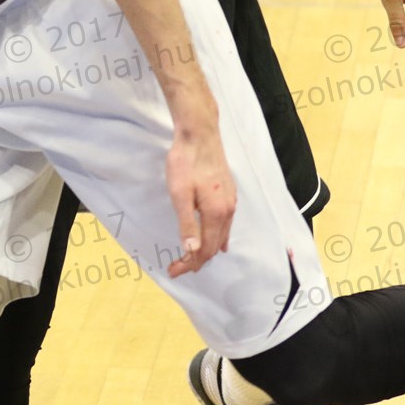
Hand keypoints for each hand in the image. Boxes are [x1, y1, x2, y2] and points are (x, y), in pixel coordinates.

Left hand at [163, 116, 234, 276]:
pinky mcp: (229, 192)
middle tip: (178, 269)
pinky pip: (226, 224)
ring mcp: (231, 201)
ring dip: (207, 249)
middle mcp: (228, 210)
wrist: (200, 134)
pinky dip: (218, 237)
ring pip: (222, 235)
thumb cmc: (186, 162)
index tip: (173, 271)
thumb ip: (187, 224)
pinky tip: (218, 240)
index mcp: (216, 213)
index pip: (205, 249)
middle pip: (214, 245)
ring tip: (194, 260)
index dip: (190, 263)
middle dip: (197, 260)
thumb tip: (192, 251)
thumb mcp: (180, 195)